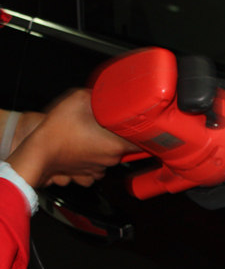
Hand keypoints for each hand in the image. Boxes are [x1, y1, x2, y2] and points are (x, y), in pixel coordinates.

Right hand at [6, 89, 139, 187]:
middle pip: (125, 146)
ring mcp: (98, 169)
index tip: (142, 124)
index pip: (143, 141)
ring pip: (110, 157)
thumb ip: (96, 96)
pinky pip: (97, 167)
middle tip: (106, 123)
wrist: (36, 155)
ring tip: (92, 135)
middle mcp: (110, 159)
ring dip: (105, 147)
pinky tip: (83, 147)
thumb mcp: (77, 100)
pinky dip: (93, 158)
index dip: (143, 131)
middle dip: (118, 134)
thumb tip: (104, 93)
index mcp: (115, 144)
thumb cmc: (55, 132)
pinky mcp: (86, 175)